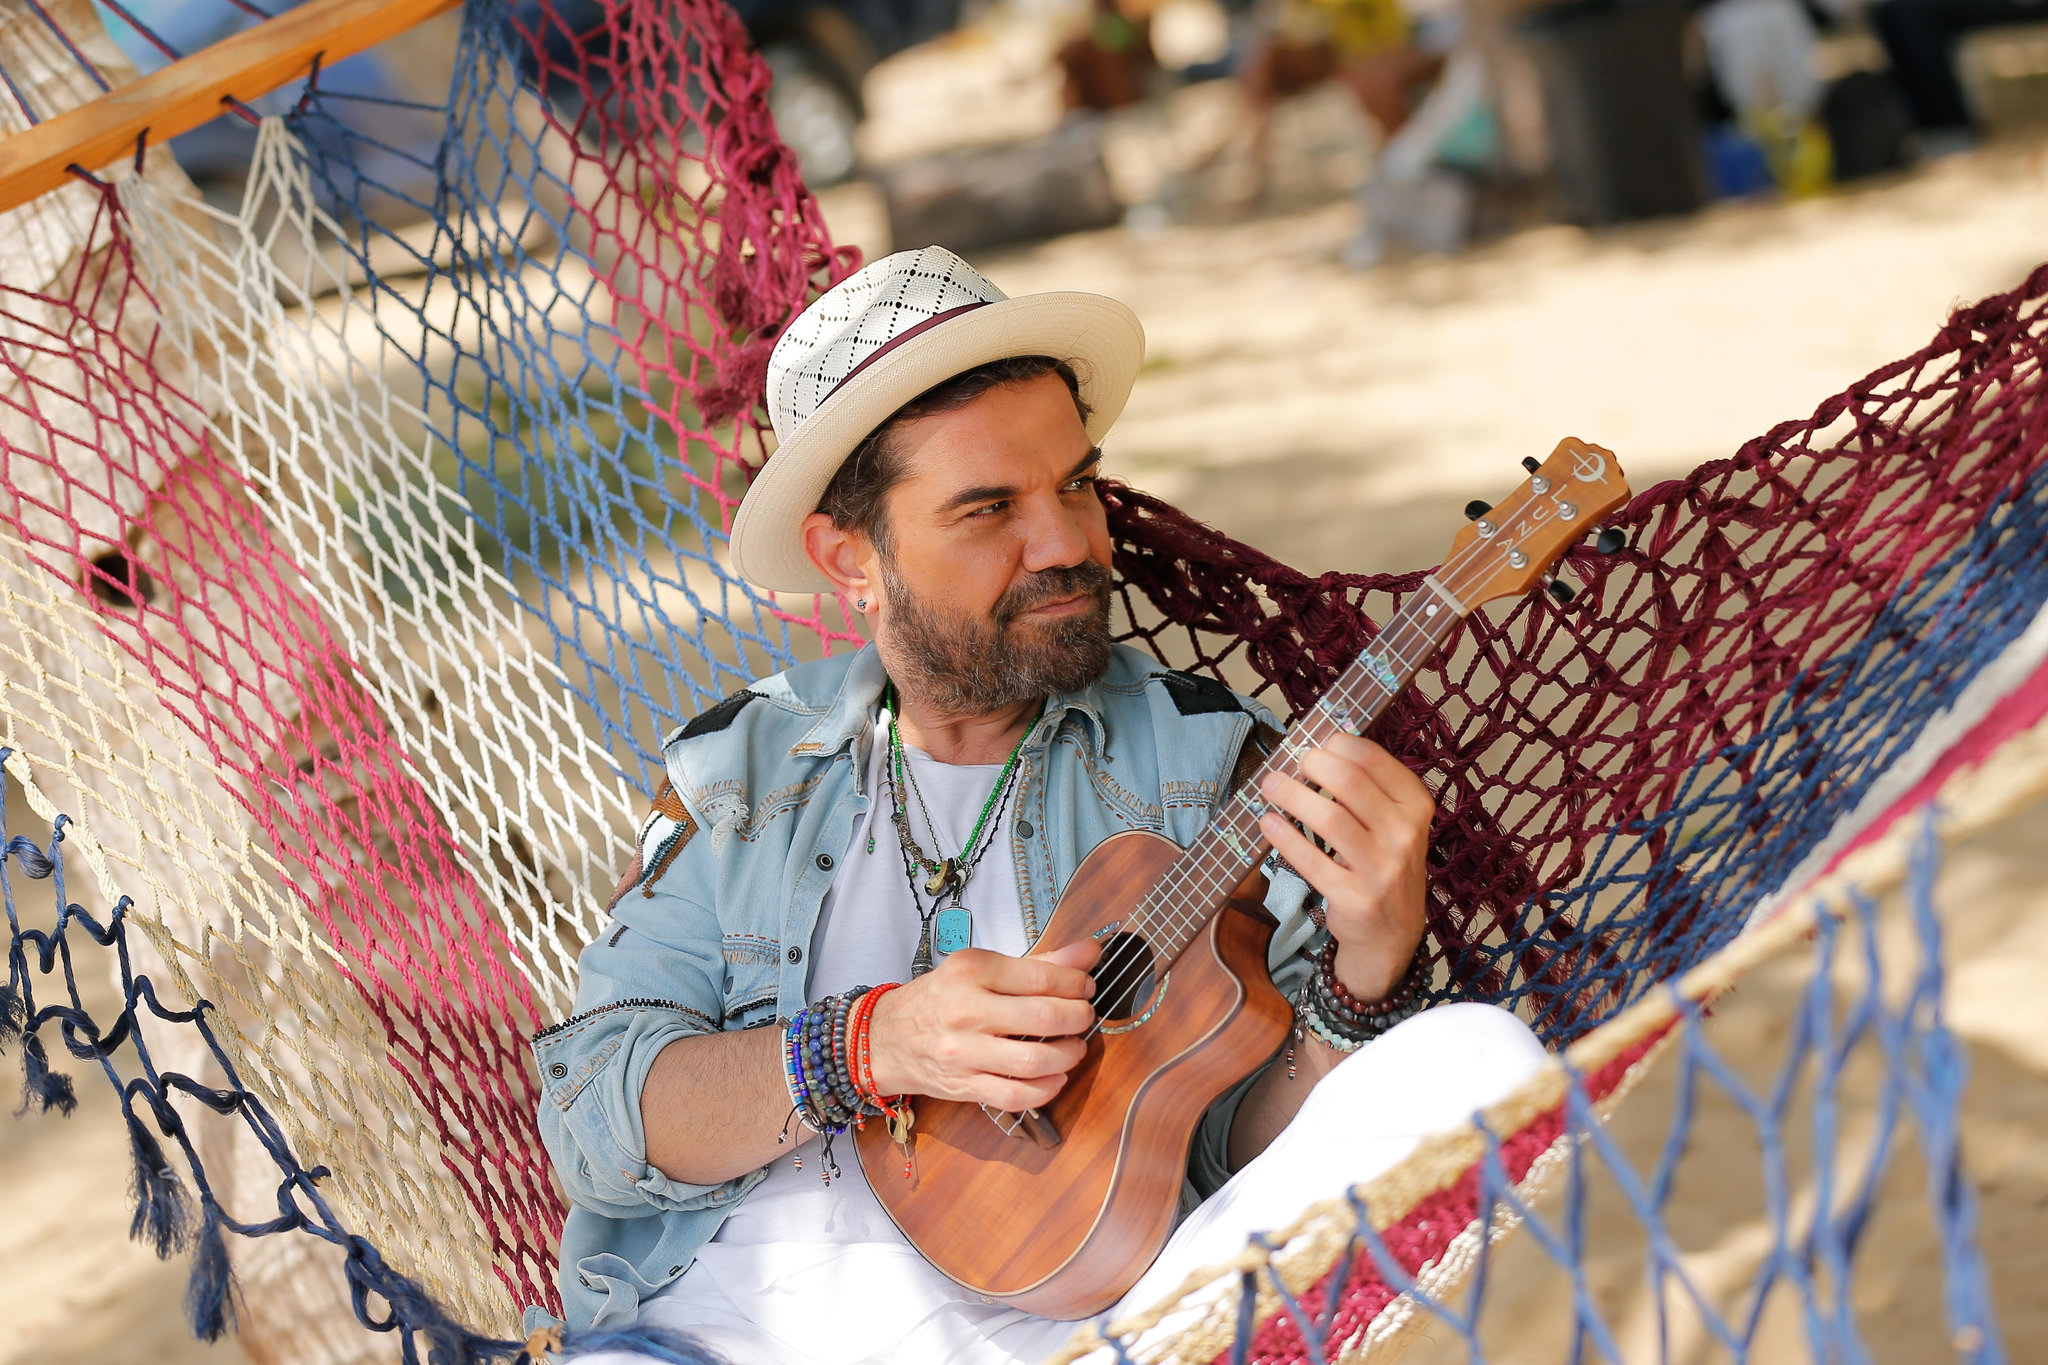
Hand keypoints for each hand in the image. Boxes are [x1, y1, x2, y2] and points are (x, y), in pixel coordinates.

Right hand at [867, 939, 1099, 1109]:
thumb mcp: (980, 969)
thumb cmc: (939, 999)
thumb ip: (1038, 962)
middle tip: (1084, 1015)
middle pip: (1043, 1016)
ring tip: (1074, 1047)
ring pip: (1034, 1060)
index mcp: (971, 971)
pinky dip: (1046, 1089)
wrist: (885, 1037)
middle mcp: (966, 1010)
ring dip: (1068, 1055)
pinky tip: (1055, 1077)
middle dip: (1078, 1017)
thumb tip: (1088, 953)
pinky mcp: (964, 1086)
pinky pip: (1015, 1095)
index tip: (1086, 986)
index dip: (1075, 982)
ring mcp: (964, 1052)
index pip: (1040, 975)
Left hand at [1257, 733, 1430, 1001]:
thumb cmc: (1384, 864)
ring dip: (1290, 795)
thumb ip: (1367, 790)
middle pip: (1349, 781)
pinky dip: (1284, 837)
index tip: (1317, 746)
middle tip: (1292, 765)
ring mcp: (1382, 869)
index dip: (1337, 744)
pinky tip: (1268, 823)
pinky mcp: (1355, 898)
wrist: (1393, 934)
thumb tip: (1318, 749)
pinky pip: (1311, 860)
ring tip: (1270, 785)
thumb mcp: (1394, 825)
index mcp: (1416, 807)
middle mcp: (1405, 835)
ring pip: (1328, 817)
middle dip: (1312, 764)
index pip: (1372, 759)